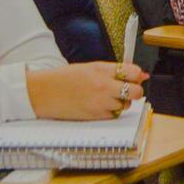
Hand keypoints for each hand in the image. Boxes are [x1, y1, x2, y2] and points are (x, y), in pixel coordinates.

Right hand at [26, 61, 150, 120]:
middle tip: (127, 89)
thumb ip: (115, 71)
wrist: (43, 92)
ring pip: (126, 105)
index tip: (134, 77)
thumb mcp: (90, 67)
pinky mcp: (95, 116)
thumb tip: (141, 75)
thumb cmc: (64, 78)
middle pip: (136, 91)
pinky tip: (100, 105)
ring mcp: (100, 102)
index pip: (134, 72)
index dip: (137, 75)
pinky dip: (111, 111)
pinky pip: (114, 115)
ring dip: (122, 101)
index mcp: (101, 70)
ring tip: (107, 96)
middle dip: (135, 90)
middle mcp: (103, 86)